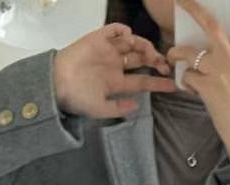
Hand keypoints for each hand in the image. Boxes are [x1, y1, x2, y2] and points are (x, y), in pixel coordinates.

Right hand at [53, 22, 175, 118]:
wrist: (57, 83)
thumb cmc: (77, 98)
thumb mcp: (100, 109)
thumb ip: (118, 108)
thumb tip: (136, 106)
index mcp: (116, 82)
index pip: (142, 81)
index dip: (158, 83)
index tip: (172, 85)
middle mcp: (115, 65)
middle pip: (141, 59)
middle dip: (155, 60)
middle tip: (164, 64)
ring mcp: (108, 51)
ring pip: (132, 43)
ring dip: (144, 45)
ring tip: (149, 52)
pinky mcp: (98, 38)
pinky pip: (114, 30)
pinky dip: (124, 30)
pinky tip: (129, 37)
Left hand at [167, 0, 229, 161]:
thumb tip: (214, 47)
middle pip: (210, 25)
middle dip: (193, 8)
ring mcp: (218, 72)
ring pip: (188, 53)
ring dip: (176, 54)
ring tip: (172, 57)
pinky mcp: (206, 87)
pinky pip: (188, 77)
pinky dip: (187, 82)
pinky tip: (193, 89)